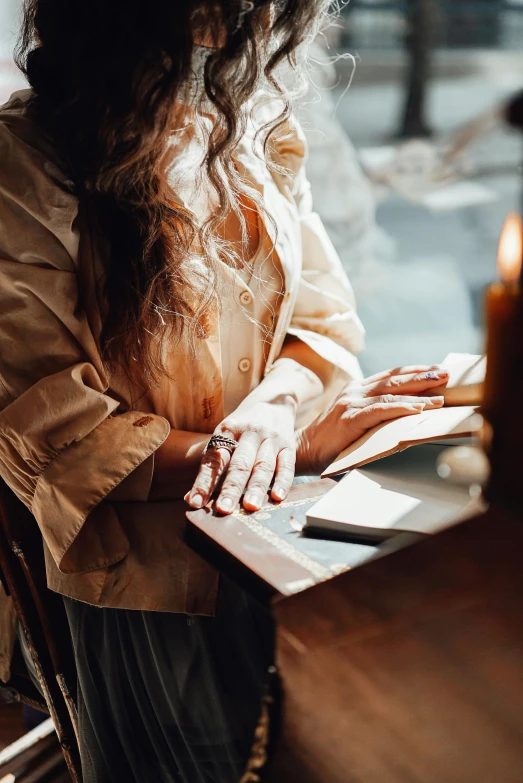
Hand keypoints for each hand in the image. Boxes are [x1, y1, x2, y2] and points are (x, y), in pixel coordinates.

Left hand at [185, 396, 296, 513]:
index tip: (195, 502)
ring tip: (250, 507)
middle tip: (224, 509)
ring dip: (256, 487)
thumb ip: (211, 466)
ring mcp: (270, 438)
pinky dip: (282, 481)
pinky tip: (277, 497)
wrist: (274, 401)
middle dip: (231, 488)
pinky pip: (286, 464)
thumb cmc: (242, 427)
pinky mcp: (288, 444)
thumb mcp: (224, 436)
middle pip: (239, 464)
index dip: (204, 481)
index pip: (213, 459)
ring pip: (263, 465)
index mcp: (227, 431)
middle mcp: (248, 433)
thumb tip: (191, 499)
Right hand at [297, 365, 448, 473]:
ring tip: (441, 394)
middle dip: (422, 375)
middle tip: (446, 373)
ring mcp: (351, 403)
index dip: (414, 371)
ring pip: (391, 392)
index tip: (436, 369)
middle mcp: (354, 391)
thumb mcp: (355, 422)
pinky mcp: (350, 418)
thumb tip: (407, 420)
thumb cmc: (331, 443)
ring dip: (418, 392)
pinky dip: (402, 408)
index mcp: (356, 389)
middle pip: (394, 379)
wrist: (303, 451)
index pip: (390, 375)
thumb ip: (374, 417)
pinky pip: (381, 410)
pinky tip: (419, 409)